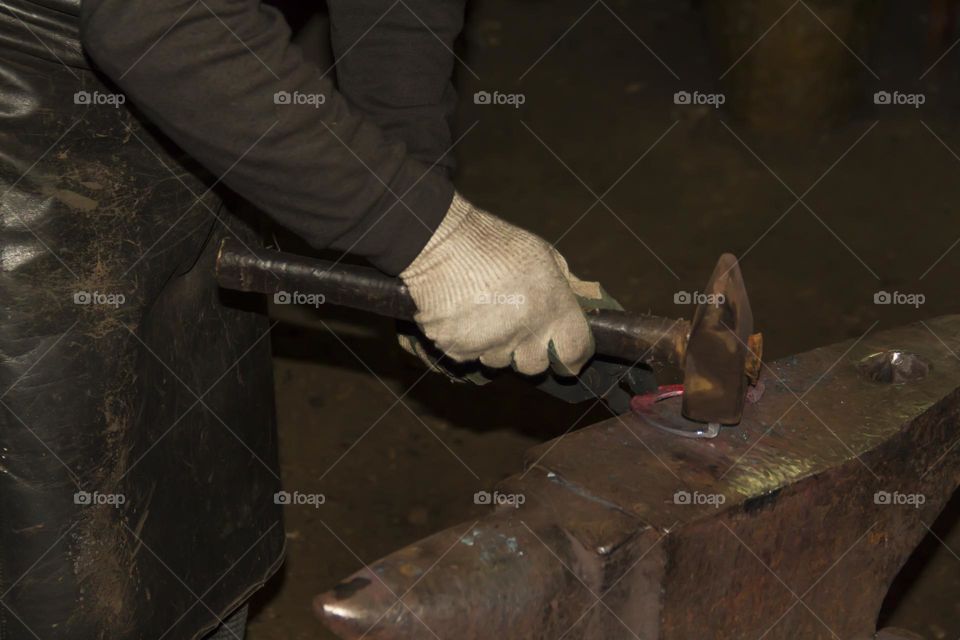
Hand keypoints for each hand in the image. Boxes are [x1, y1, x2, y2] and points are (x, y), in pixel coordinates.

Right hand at [400, 193, 595, 375]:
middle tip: (517, 329)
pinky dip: (468, 343)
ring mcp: (491, 344)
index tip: (566, 355)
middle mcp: (525, 332)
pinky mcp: (459, 350)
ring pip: (499, 362)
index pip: (575, 352)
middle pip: (534, 366)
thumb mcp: (542, 255)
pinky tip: (464, 317)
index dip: (572, 357)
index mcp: (552, 307)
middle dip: (528, 353)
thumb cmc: (493, 244)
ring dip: (496, 347)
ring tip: (485, 316)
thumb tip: (578, 307)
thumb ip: (563, 287)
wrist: (441, 243)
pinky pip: (469, 357)